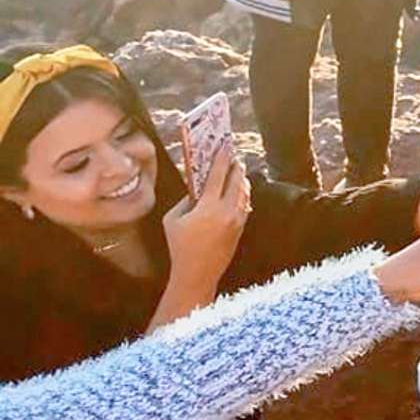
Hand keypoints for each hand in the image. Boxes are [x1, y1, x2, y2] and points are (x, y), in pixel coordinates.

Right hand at [163, 147, 250, 287]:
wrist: (198, 272)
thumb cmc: (179, 245)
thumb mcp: (173, 219)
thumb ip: (185, 201)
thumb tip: (196, 190)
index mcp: (209, 207)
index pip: (218, 176)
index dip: (222, 159)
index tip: (225, 146)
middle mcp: (227, 211)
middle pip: (236, 182)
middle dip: (236, 166)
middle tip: (234, 155)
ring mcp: (237, 220)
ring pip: (244, 194)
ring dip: (241, 180)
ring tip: (237, 170)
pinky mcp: (241, 228)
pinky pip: (245, 206)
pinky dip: (243, 195)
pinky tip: (240, 190)